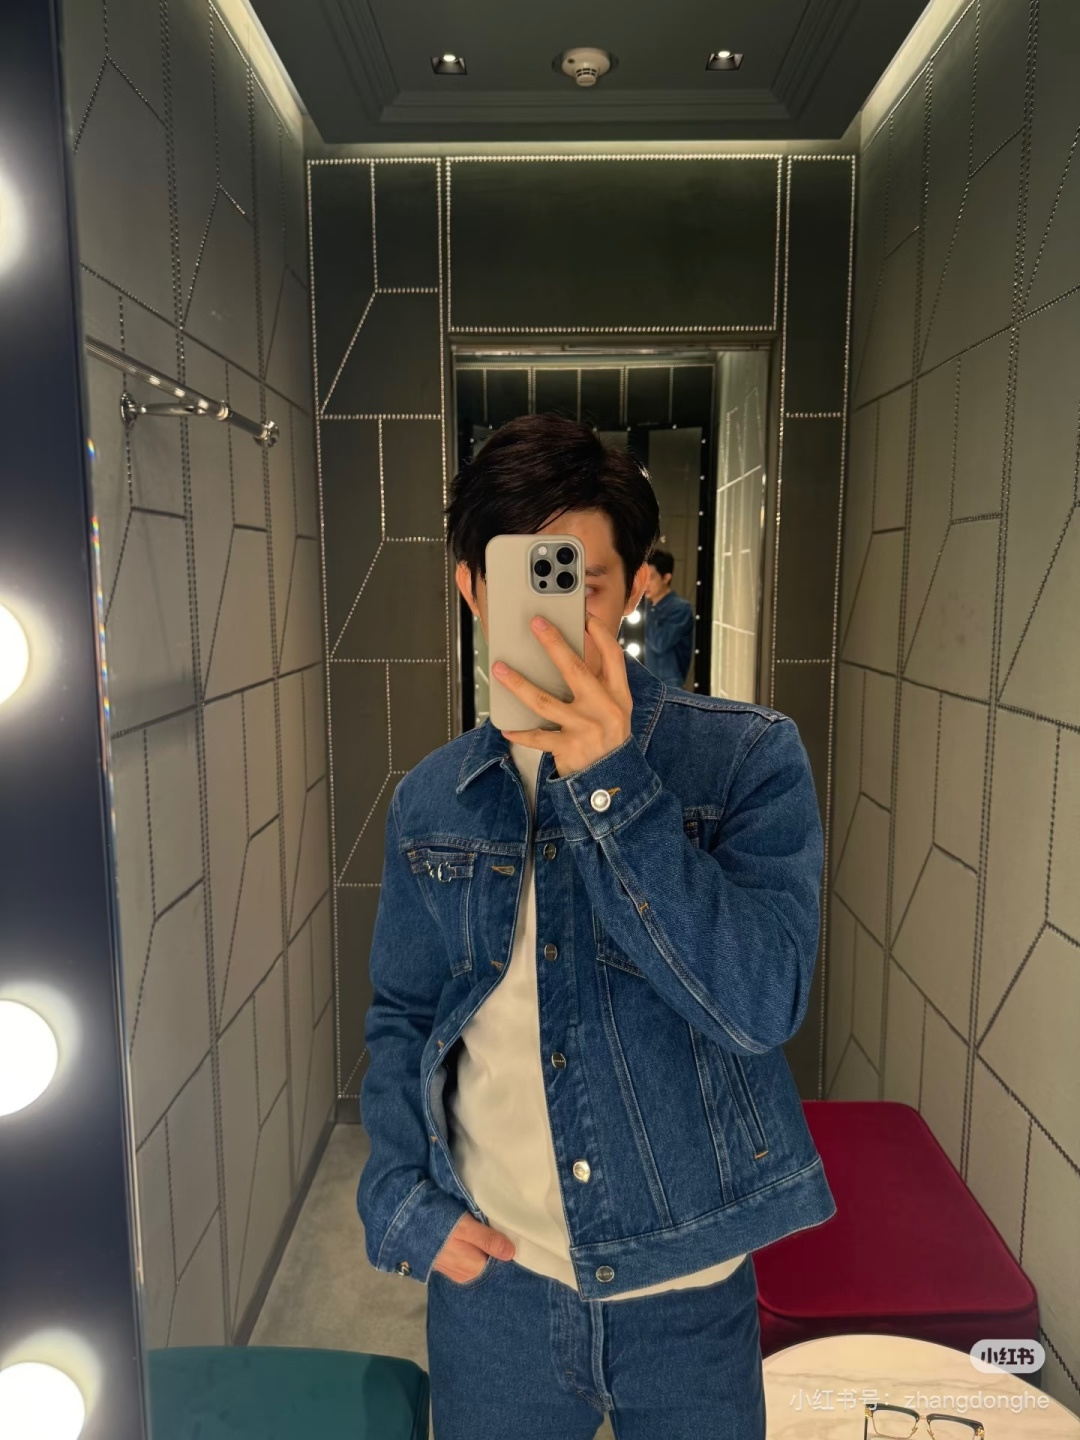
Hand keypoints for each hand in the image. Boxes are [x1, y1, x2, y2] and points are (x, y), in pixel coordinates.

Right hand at [431, 1213, 514, 1283]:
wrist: (404, 1223)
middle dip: (495, 1250)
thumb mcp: (466, 1228)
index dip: (506, 1250)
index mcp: (473, 1270)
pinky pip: (467, 1260)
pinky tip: (472, 1238)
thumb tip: (511, 1253)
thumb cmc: (438, 1224)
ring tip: (485, 1232)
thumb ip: (488, 1240)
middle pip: (489, 1263)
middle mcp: (465, 1276)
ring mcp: (455, 1272)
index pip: (500, 1265)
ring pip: (478, 1261)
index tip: (512, 1236)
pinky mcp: (447, 1265)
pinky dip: (472, 1250)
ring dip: (483, 1248)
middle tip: (500, 1230)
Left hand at [492, 613, 631, 775]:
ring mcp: (585, 729)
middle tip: (536, 623)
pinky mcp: (569, 749)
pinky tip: (505, 727)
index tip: (585, 615)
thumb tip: (569, 654)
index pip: (613, 656)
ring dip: (519, 683)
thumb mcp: (615, 710)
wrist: (614, 783)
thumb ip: (599, 685)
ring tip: (500, 669)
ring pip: (545, 701)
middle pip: (575, 669)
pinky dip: (520, 733)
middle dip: (554, 643)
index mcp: (619, 696)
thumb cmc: (609, 740)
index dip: (599, 633)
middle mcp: (604, 709)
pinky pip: (537, 737)